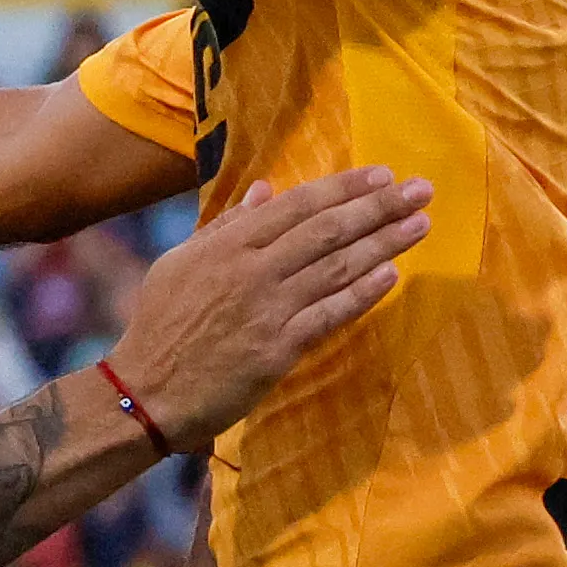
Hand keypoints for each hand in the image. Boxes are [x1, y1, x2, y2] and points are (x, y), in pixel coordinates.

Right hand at [102, 167, 427, 451]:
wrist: (146, 392)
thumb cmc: (161, 327)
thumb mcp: (182, 262)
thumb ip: (227, 226)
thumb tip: (265, 190)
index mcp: (228, 244)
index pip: (298, 205)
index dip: (344, 187)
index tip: (382, 174)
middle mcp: (252, 270)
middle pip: (327, 230)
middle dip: (378, 207)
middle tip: (420, 190)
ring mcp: (267, 310)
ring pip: (336, 268)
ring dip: (384, 243)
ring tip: (419, 224)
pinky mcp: (278, 350)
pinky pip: (329, 314)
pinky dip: (363, 293)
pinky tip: (392, 274)